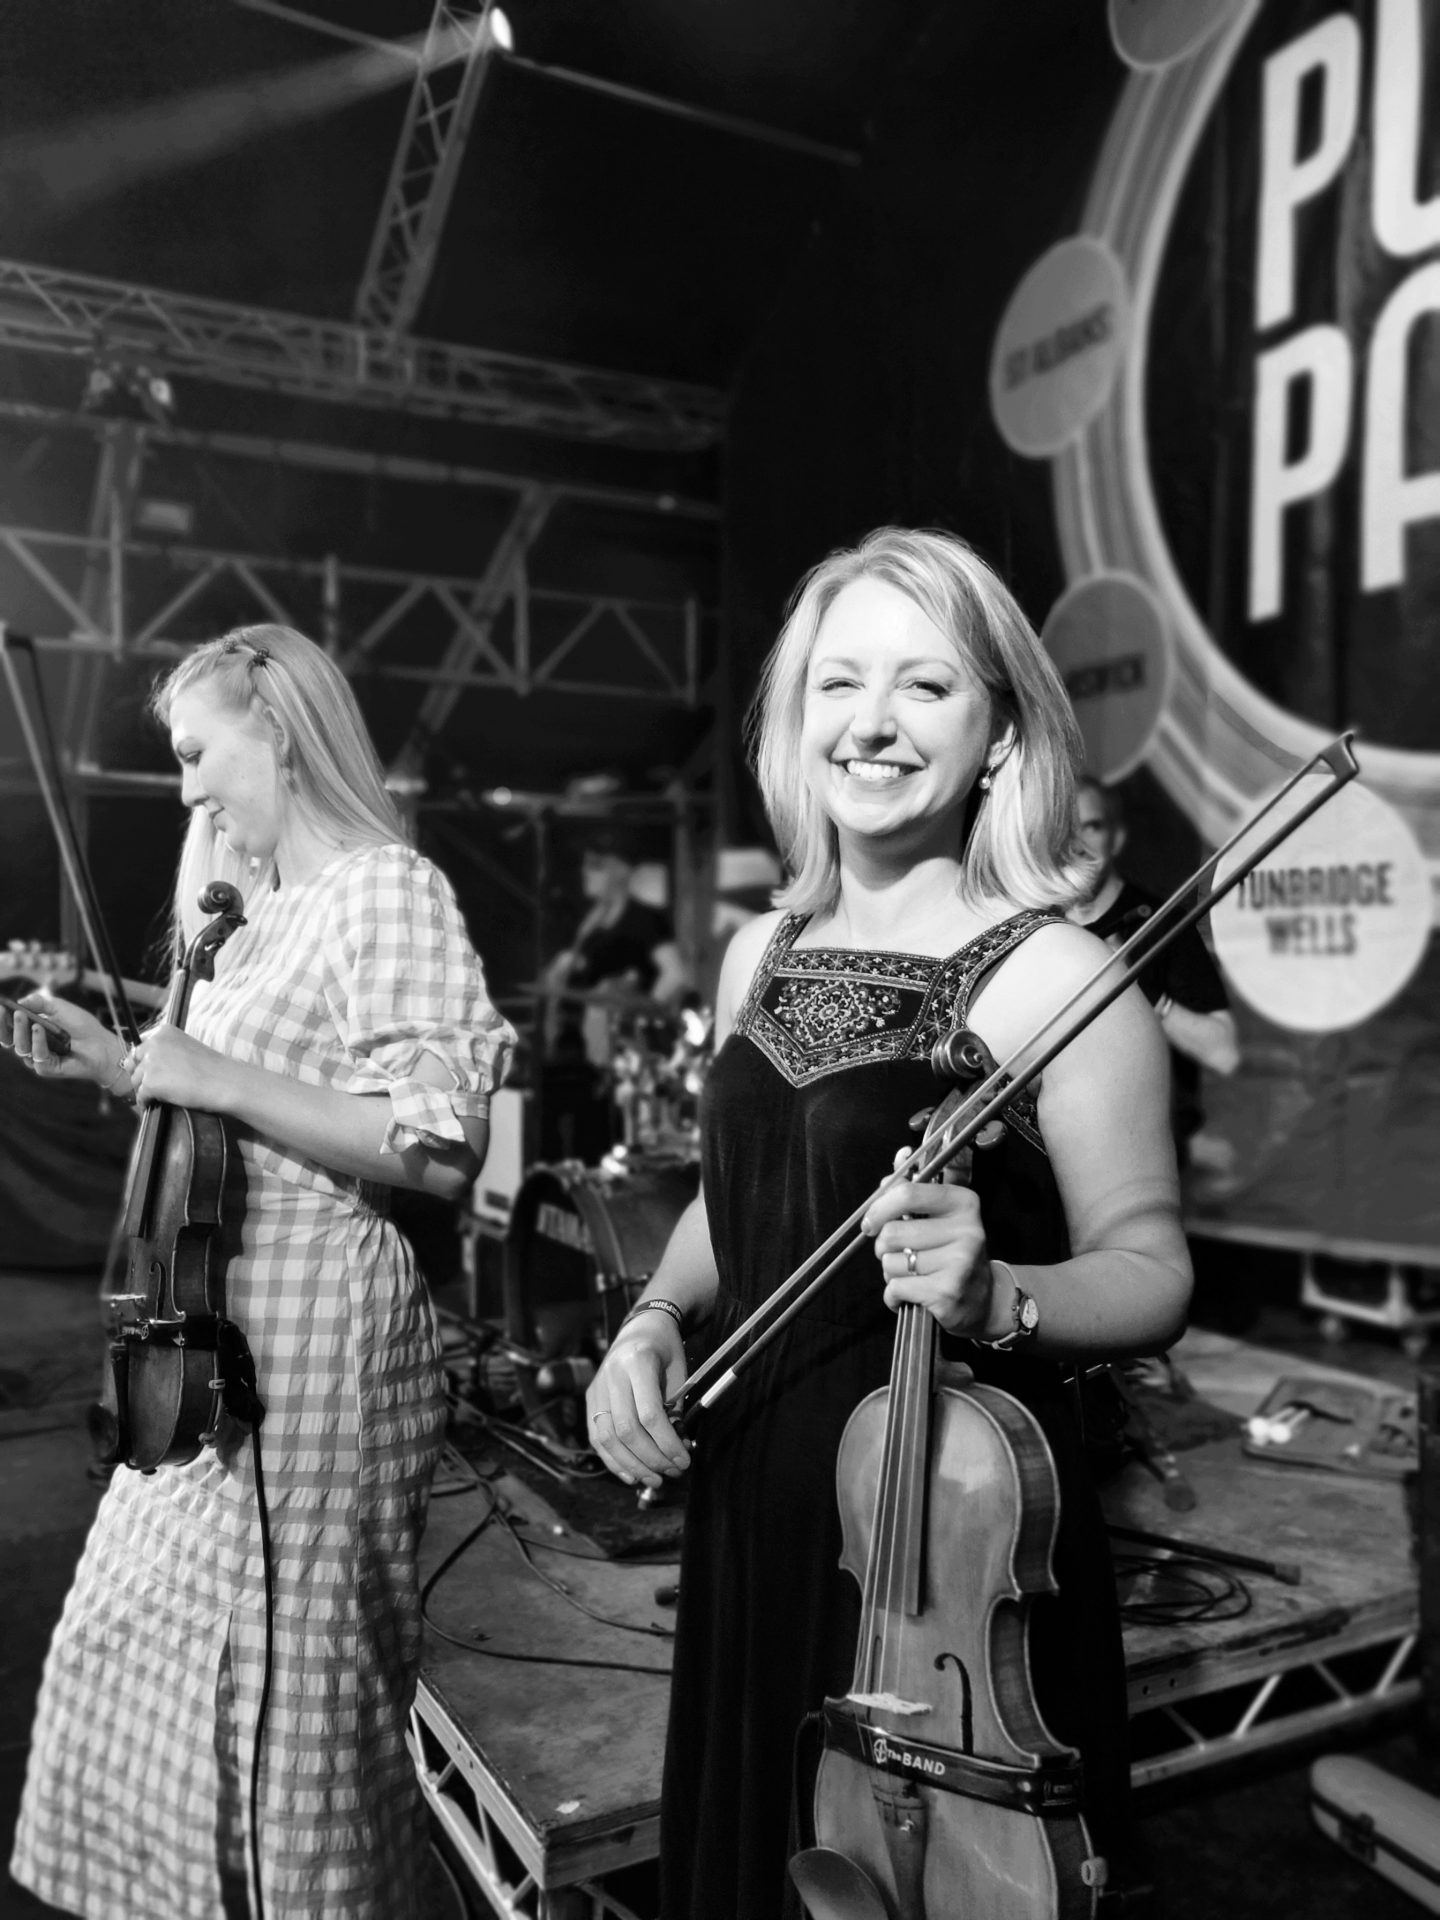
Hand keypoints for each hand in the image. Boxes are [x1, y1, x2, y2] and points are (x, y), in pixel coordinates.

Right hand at [0, 992, 120, 1087]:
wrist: (102, 1044)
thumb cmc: (82, 1027)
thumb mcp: (60, 1008)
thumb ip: (41, 1002)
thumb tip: (20, 1000)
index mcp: (31, 1032)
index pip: (9, 1028)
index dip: (2, 1019)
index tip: (0, 1007)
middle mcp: (31, 1046)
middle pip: (9, 1039)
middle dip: (4, 1026)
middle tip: (6, 1011)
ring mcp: (38, 1058)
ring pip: (21, 1047)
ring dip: (20, 1031)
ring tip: (22, 1016)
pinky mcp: (46, 1068)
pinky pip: (36, 1056)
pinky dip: (37, 1041)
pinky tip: (39, 1029)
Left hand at [127, 1024, 237, 1111]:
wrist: (224, 1082)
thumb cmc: (212, 1069)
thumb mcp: (187, 1049)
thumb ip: (166, 1051)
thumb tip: (143, 1065)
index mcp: (164, 1032)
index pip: (140, 1047)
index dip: (146, 1062)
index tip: (157, 1071)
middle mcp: (154, 1044)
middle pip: (133, 1063)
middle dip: (142, 1074)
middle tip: (157, 1085)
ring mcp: (151, 1063)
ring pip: (136, 1081)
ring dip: (146, 1089)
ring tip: (164, 1095)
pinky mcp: (150, 1083)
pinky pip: (140, 1096)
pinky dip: (147, 1102)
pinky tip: (158, 1103)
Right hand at [585, 1316, 690, 1489]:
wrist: (641, 1326)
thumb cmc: (666, 1349)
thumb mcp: (679, 1373)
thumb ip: (676, 1410)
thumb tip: (678, 1451)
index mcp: (638, 1362)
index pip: (649, 1414)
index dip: (667, 1443)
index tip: (684, 1460)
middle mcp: (612, 1374)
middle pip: (626, 1429)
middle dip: (651, 1459)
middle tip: (672, 1472)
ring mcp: (596, 1386)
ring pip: (607, 1438)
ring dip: (631, 1466)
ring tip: (654, 1480)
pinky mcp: (590, 1398)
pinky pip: (596, 1437)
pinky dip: (613, 1460)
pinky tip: (631, 1475)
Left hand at [861, 1175, 997, 1337]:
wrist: (981, 1301)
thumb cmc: (952, 1253)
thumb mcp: (941, 1216)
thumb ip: (916, 1187)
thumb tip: (901, 1155)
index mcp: (964, 1203)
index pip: (908, 1194)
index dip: (880, 1208)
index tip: (872, 1221)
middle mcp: (967, 1230)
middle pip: (893, 1233)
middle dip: (884, 1247)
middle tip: (900, 1254)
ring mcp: (960, 1263)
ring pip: (891, 1262)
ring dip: (891, 1272)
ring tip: (912, 1274)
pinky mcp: (948, 1293)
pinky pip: (896, 1288)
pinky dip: (894, 1295)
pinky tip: (912, 1294)